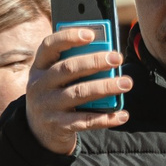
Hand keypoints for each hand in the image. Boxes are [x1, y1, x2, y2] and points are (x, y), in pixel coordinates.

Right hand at [23, 26, 131, 154]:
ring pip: (79, 93)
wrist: (39, 131)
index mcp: (39, 67)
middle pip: (68, 68)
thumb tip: (106, 54)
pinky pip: (85, 121)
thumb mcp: (55, 78)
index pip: (49, 45)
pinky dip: (105, 118)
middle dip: (95, 61)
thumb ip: (73, 65)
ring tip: (126, 83)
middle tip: (117, 58)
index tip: (90, 34)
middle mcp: (39, 85)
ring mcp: (47, 106)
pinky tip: (122, 115)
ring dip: (105, 87)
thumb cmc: (56, 95)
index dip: (68, 37)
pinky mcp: (59, 126)